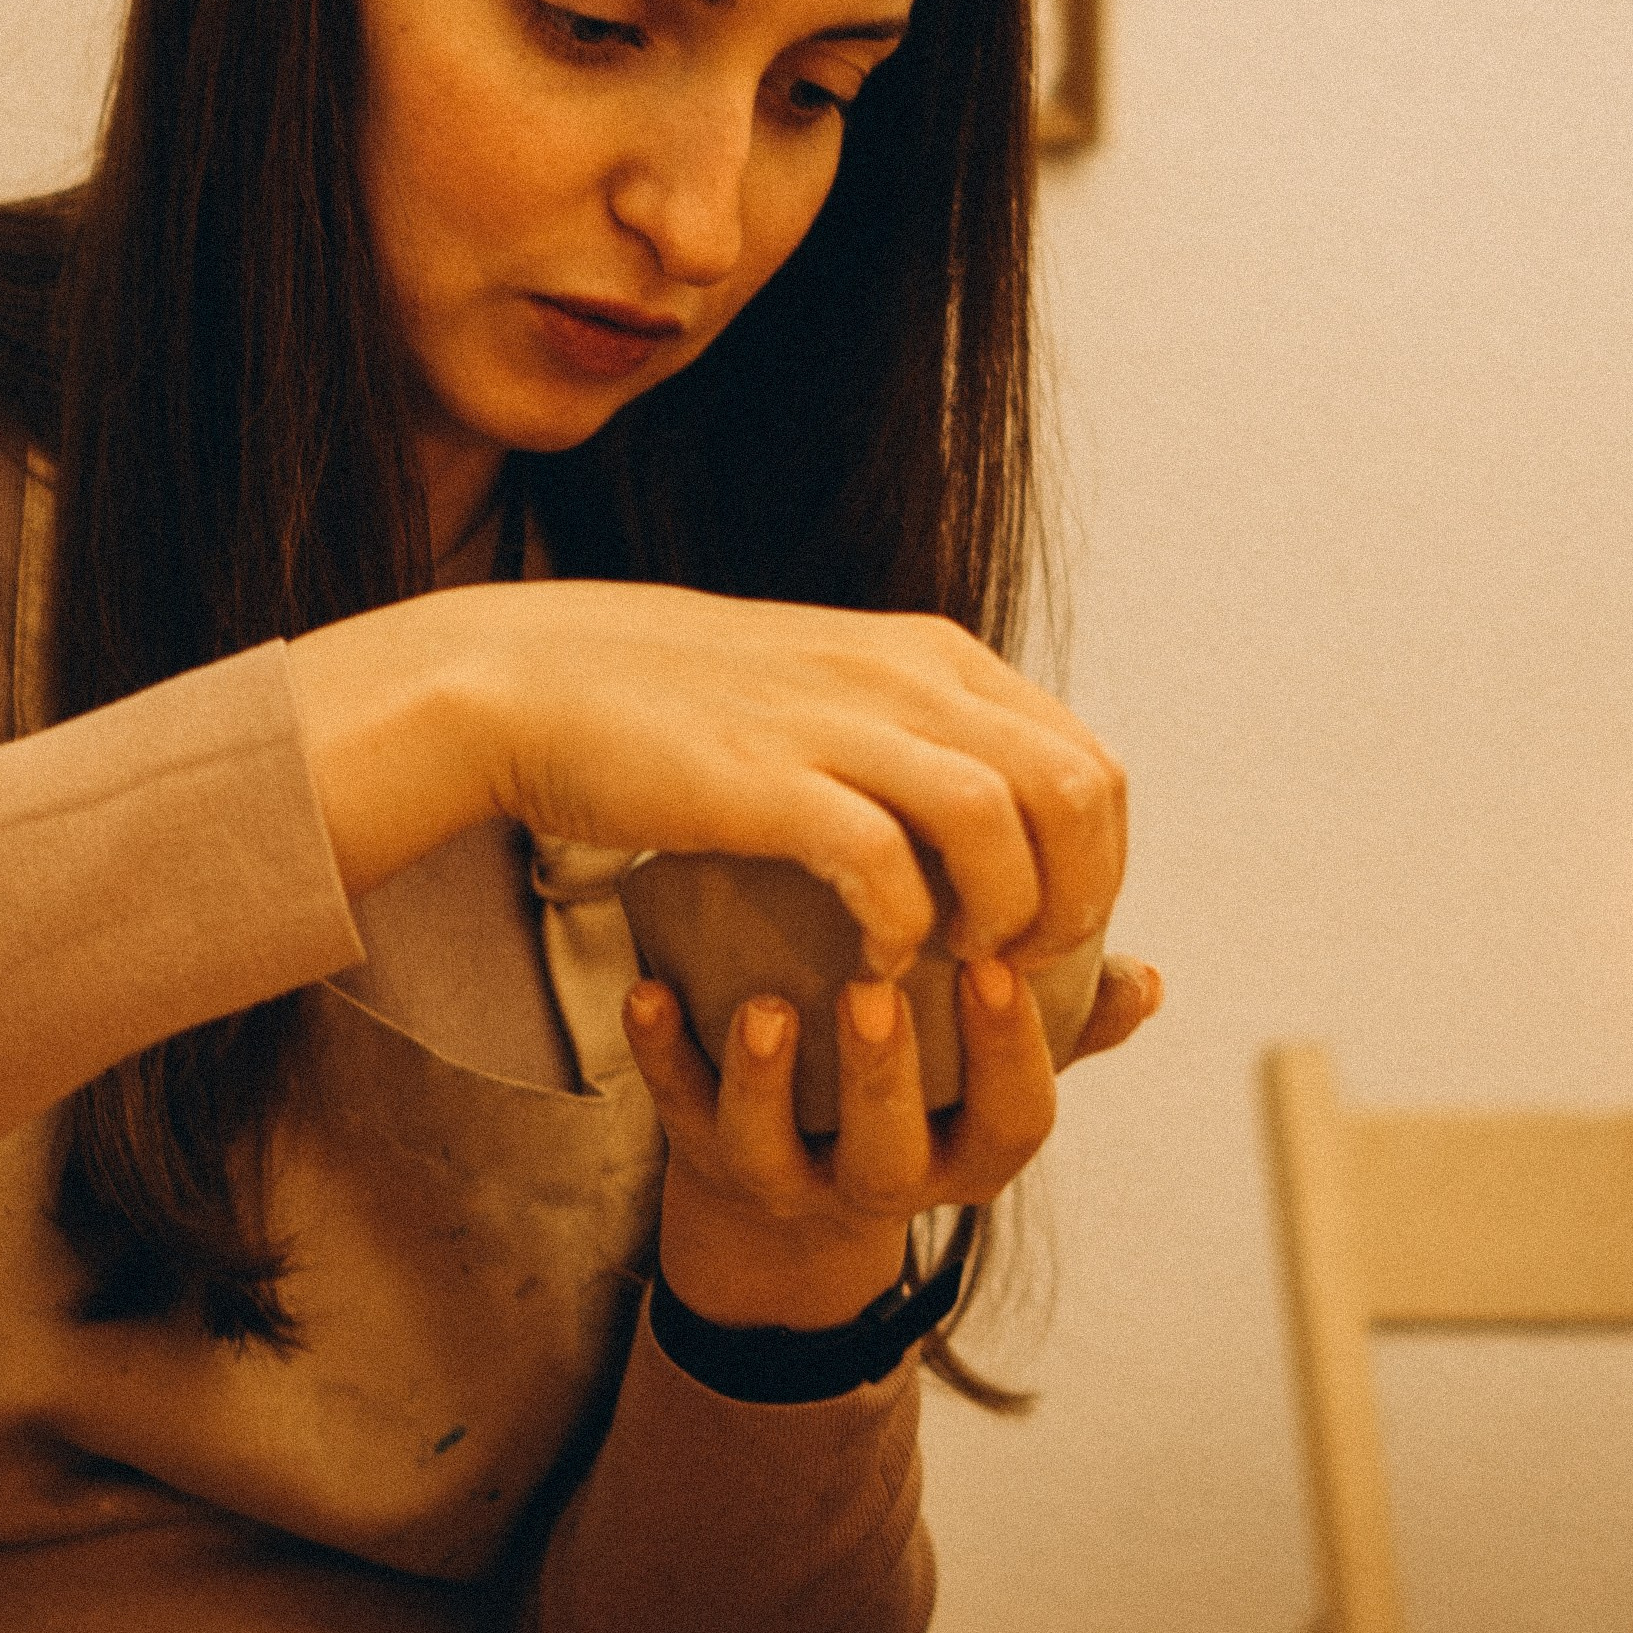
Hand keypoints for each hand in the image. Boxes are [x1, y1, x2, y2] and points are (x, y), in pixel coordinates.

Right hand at [287, 576, 1125, 981]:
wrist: (534, 679)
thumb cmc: (679, 706)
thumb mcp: (827, 690)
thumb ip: (912, 730)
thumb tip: (990, 797)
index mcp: (934, 659)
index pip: (1089, 764)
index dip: (1099, 869)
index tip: (1053, 937)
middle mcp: (907, 677)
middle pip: (1075, 792)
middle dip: (1075, 901)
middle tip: (1021, 971)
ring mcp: (840, 722)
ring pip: (1001, 821)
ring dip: (1002, 918)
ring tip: (958, 973)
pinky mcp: (768, 780)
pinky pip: (884, 864)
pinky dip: (901, 930)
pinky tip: (874, 967)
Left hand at [627, 947, 1163, 1330]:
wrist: (798, 1181)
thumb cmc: (929, 1082)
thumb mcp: (997, 1062)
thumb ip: (1070, 1016)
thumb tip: (1145, 977)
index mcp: (967, 1152)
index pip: (1011, 1118)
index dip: (1011, 1052)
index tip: (999, 963)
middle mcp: (880, 1181)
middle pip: (891, 1153)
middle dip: (886, 1076)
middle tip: (875, 988)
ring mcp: (784, 1177)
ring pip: (773, 1150)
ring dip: (764, 1083)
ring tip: (763, 1006)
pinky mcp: (700, 1149)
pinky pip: (672, 1112)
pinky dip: (658, 1053)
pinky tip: (647, 989)